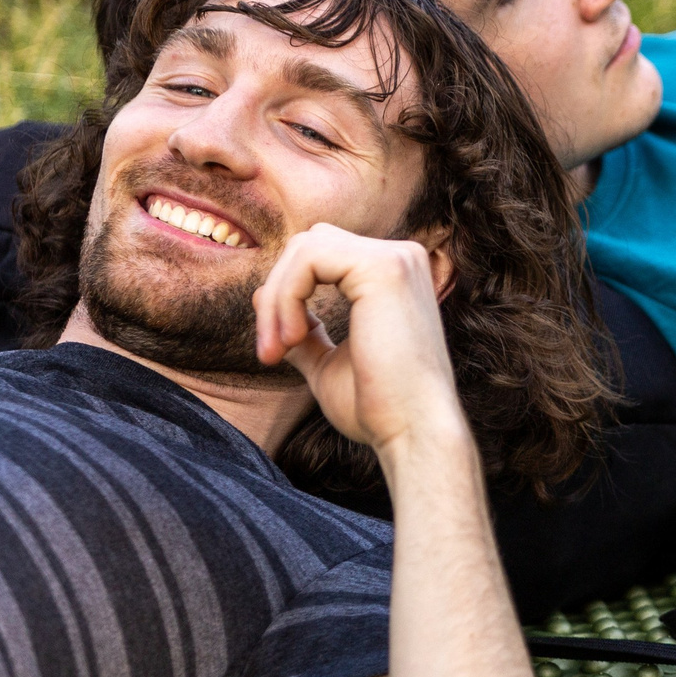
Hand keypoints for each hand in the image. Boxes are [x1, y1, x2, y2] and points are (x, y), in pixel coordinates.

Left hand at [253, 224, 469, 471]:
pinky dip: (287, 297)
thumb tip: (261, 297)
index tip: (274, 352)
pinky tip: (293, 338)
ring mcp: (396, 258)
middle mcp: (400, 257)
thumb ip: (303, 331)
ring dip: (277, 298)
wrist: (413, 433)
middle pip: (309, 243)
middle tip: (270, 351)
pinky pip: (310, 258)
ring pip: (305, 247)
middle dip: (276, 294)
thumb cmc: (378, 407)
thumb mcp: (328, 362)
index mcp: (392, 276)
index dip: (285, 296)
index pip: (319, 257)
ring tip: (280, 348)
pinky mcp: (384, 267)